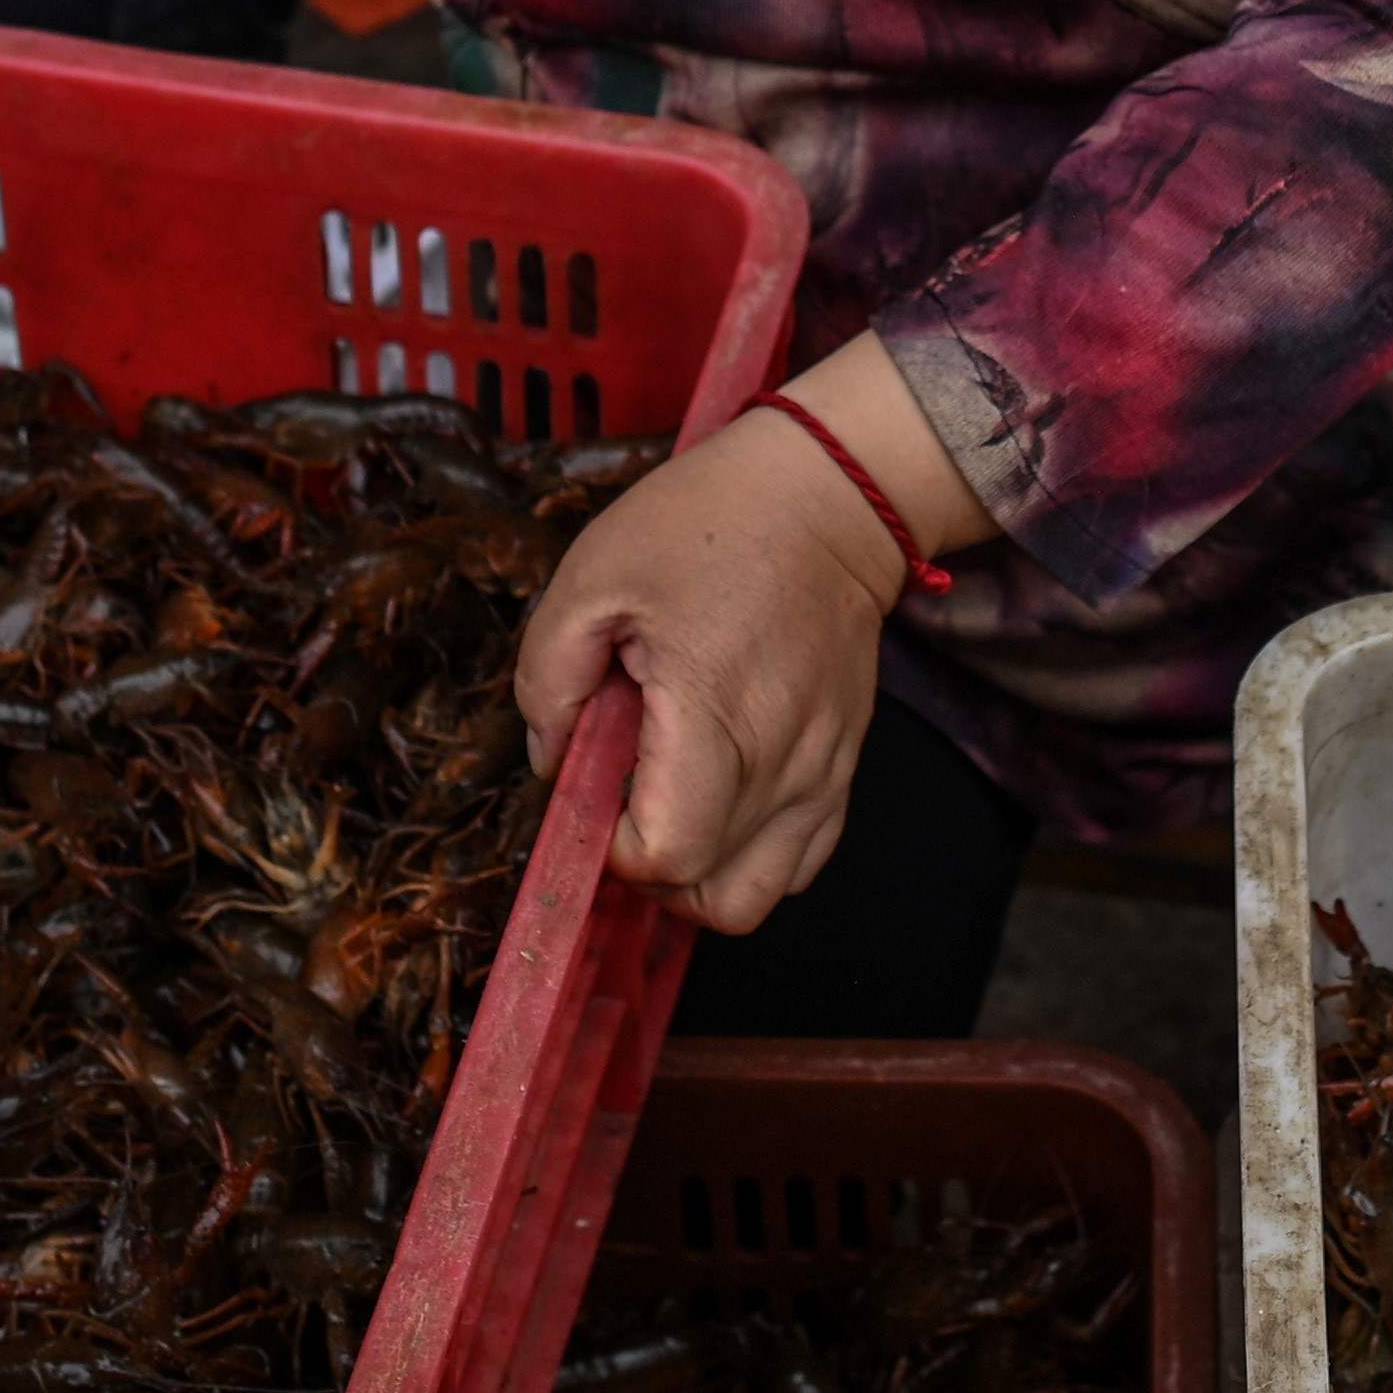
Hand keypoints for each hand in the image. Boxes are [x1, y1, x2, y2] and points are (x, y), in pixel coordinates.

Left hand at [512, 411, 905, 930]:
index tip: (597, 792)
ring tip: (670, 807)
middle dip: (650, 868)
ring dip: (701, 876)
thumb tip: (553, 764)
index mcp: (715, 711)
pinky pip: (799, 863)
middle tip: (624, 798)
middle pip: (711, 894)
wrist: (828, 495)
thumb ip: (547, 681)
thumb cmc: (706, 525)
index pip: (669, 855)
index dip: (614, 847)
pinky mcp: (844, 769)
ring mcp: (824, 772)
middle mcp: (783, 759)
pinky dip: (750, 858)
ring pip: (758, 897)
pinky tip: (717, 801)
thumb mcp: (591, 578)